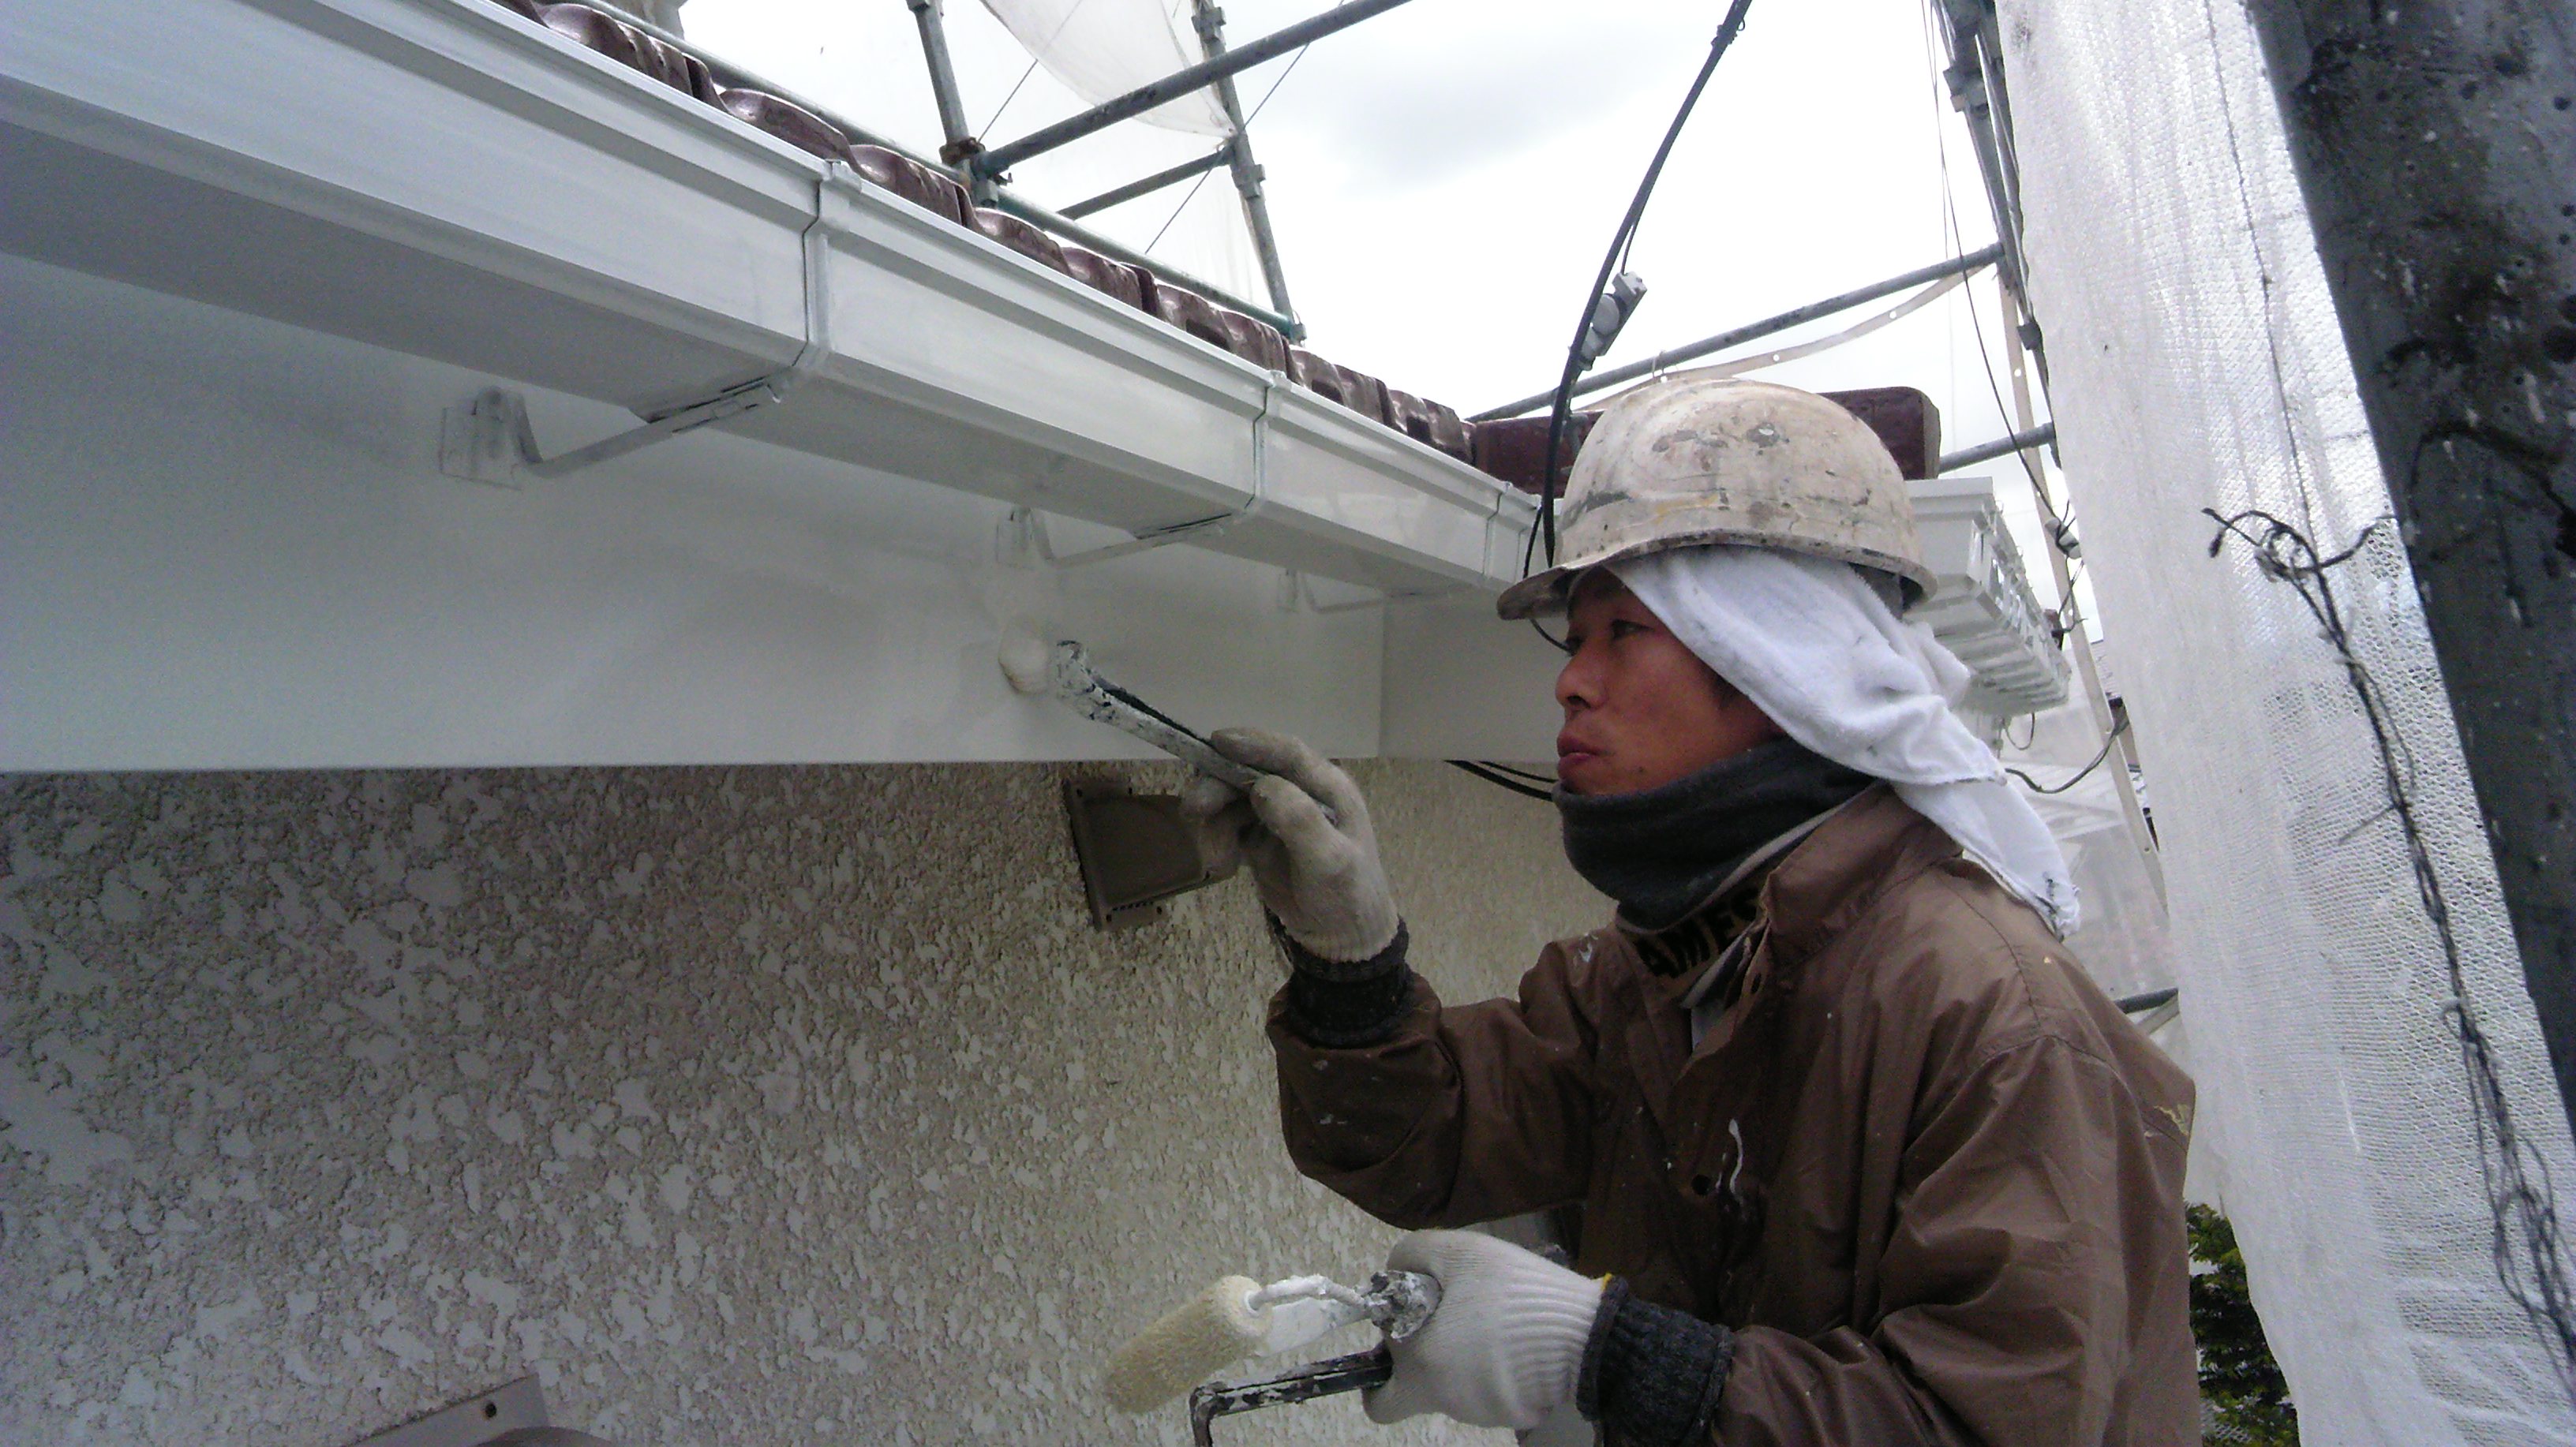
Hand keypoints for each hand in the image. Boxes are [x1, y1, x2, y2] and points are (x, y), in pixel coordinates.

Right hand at [1177, 727, 1397, 962]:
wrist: (1340, 936)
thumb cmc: (1346, 896)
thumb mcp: (1329, 861)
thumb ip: (1300, 821)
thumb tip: (1262, 786)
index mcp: (1327, 787)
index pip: (1288, 754)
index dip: (1253, 743)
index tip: (1217, 741)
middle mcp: (1299, 791)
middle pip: (1248, 772)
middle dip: (1218, 787)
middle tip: (1194, 810)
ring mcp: (1276, 812)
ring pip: (1230, 797)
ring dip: (1214, 823)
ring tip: (1216, 862)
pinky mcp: (1257, 833)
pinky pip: (1225, 823)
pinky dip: (1216, 840)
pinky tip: (1223, 866)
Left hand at [1364, 1230, 1605, 1431]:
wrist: (1583, 1333)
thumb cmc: (1512, 1290)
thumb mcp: (1458, 1251)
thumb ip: (1411, 1257)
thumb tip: (1394, 1274)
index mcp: (1419, 1371)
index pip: (1378, 1394)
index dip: (1386, 1357)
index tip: (1405, 1328)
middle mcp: (1444, 1401)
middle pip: (1417, 1389)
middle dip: (1424, 1356)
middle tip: (1447, 1320)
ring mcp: (1481, 1412)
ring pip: (1454, 1388)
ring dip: (1461, 1357)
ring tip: (1490, 1321)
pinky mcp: (1512, 1415)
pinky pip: (1490, 1392)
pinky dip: (1494, 1370)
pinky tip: (1513, 1341)